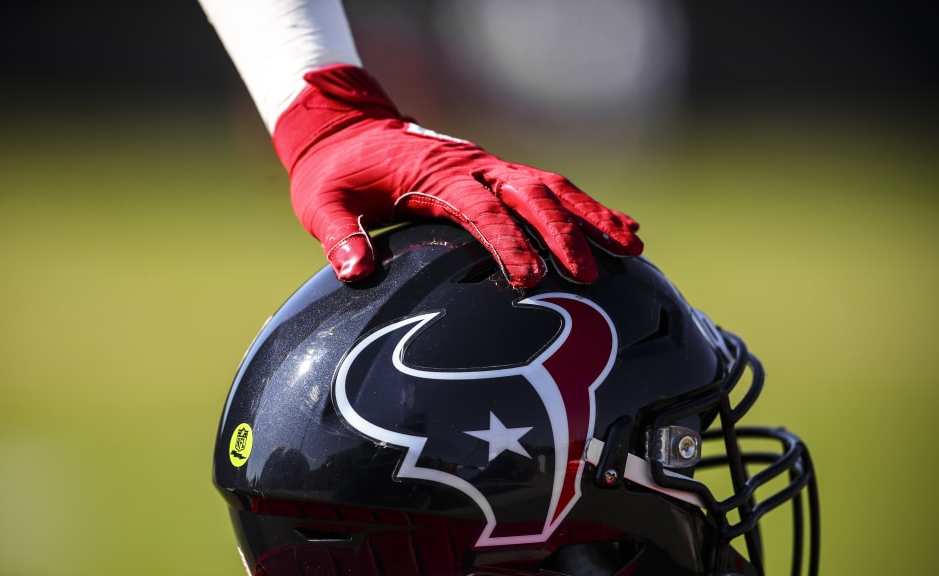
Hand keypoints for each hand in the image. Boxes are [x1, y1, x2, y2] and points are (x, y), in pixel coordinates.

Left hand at [273, 65, 641, 288]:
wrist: (347, 129)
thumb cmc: (337, 172)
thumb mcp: (323, 203)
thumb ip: (339, 235)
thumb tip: (355, 271)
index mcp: (435, 175)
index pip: (480, 210)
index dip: (508, 242)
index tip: (531, 278)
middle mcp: (473, 166)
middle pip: (529, 195)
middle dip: (563, 233)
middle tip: (589, 273)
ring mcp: (489, 166)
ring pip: (552, 187)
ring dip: (591, 216)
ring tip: (632, 247)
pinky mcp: (497, 173)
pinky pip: (550, 186)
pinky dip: (586, 206)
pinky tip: (620, 227)